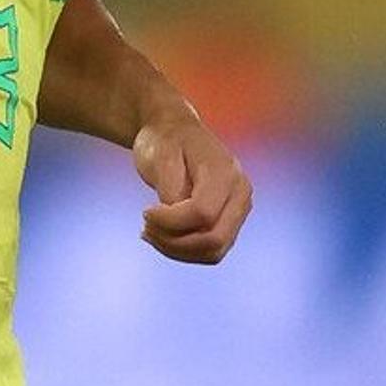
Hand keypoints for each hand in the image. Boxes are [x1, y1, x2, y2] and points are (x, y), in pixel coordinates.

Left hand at [130, 108, 250, 264]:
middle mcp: (240, 194)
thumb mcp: (160, 157)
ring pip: (213, 252)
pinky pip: (210, 251)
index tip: (145, 211)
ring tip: (149, 233)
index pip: (203, 213)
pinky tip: (160, 236)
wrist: (177, 133)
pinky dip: (183, 251)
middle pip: (214, 239)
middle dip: (174, 242)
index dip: (170, 221)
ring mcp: (239, 211)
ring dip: (176, 250)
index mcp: (226, 172)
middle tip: (145, 229)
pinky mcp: (230, 224)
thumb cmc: (165, 142)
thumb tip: (176, 219)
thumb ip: (170, 189)